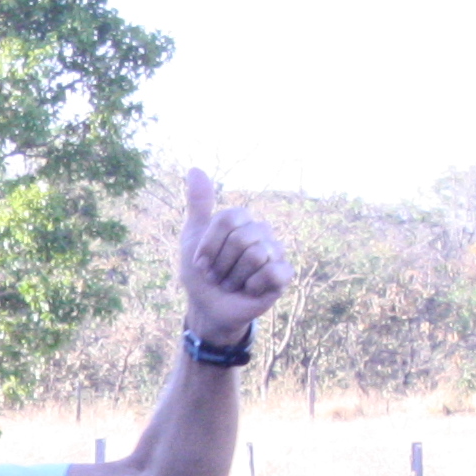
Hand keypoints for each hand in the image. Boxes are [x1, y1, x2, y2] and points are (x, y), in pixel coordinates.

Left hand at [178, 169, 289, 341]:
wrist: (208, 307)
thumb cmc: (201, 273)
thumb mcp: (192, 237)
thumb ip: (198, 204)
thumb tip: (194, 169)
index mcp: (242, 220)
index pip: (229, 218)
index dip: (209, 244)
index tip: (200, 261)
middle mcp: (262, 232)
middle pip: (242, 238)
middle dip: (220, 264)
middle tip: (216, 275)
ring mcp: (276, 252)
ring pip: (256, 255)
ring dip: (234, 277)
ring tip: (230, 283)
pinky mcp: (283, 275)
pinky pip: (273, 273)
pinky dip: (253, 286)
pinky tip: (249, 290)